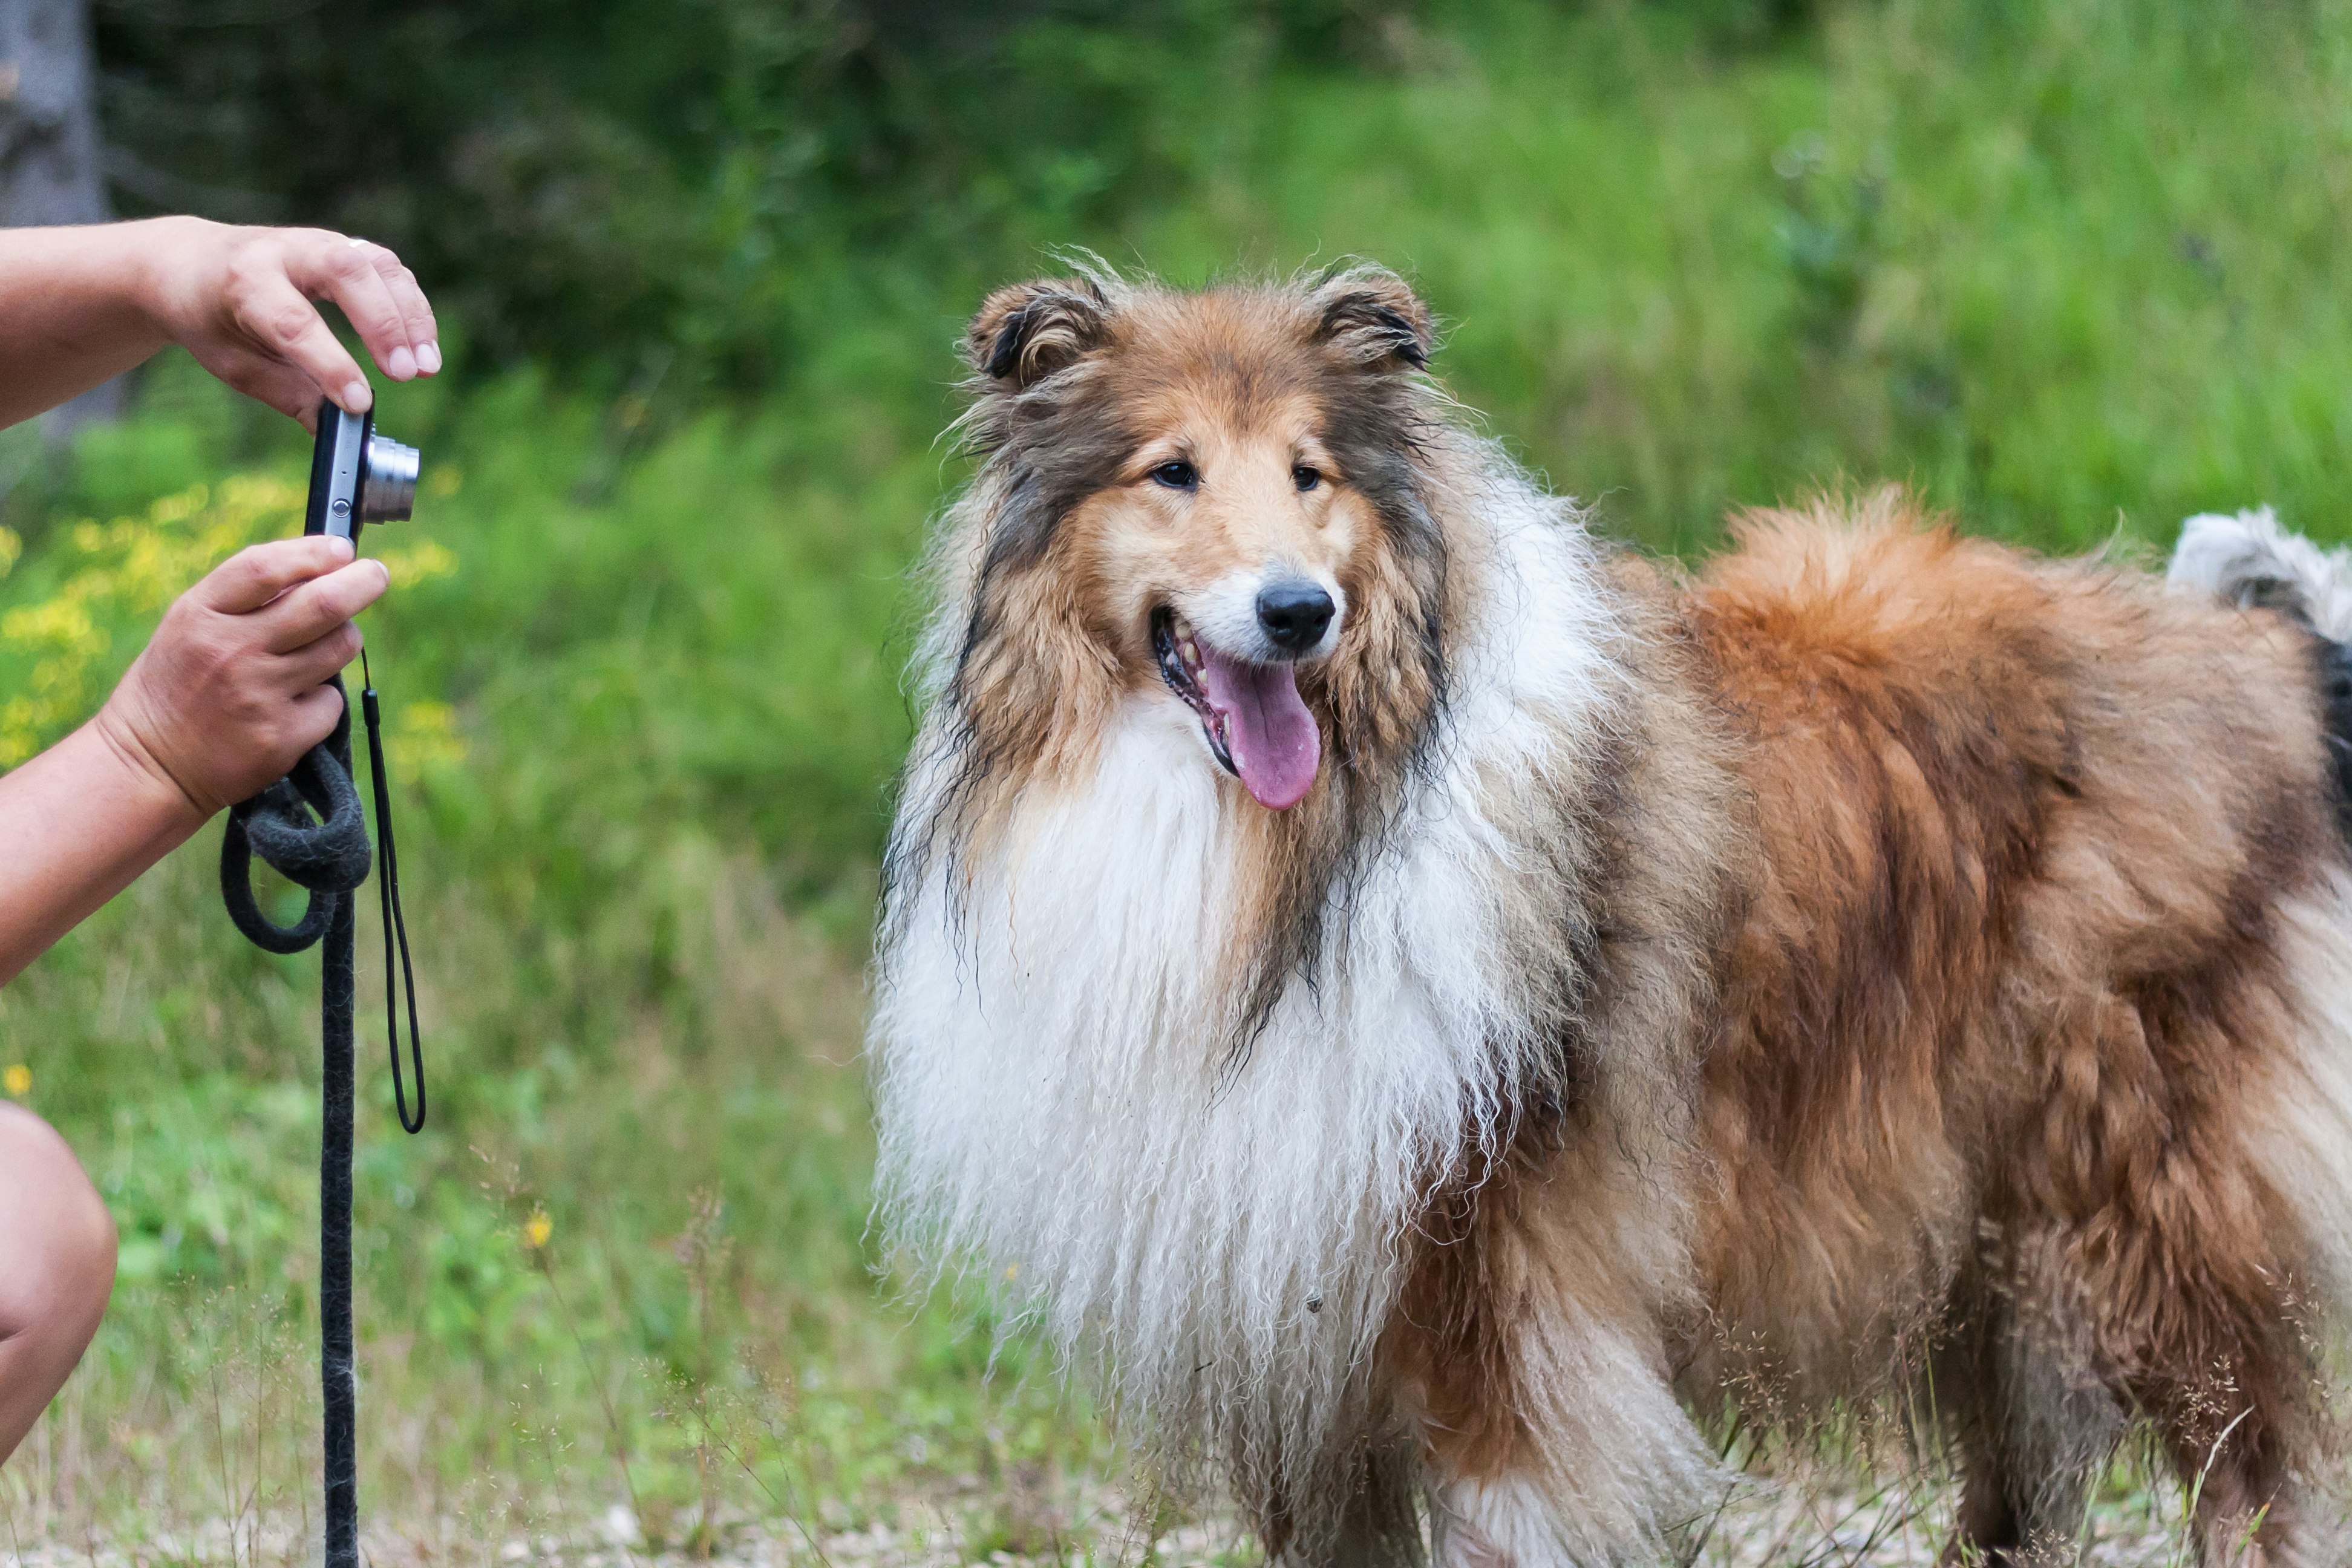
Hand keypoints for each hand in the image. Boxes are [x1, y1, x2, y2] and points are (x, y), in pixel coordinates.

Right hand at [94, 536, 390, 818]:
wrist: (150, 766)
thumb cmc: (179, 684)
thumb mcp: (189, 627)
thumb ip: (243, 599)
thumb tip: (318, 568)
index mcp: (199, 616)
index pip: (264, 568)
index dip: (311, 552)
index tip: (341, 547)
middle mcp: (229, 652)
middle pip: (323, 604)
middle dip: (362, 582)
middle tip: (376, 574)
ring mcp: (258, 695)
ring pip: (339, 648)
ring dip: (343, 638)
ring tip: (321, 645)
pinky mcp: (282, 737)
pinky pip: (331, 701)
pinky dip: (323, 698)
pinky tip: (293, 705)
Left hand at [138, 217, 440, 429]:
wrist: (190, 262)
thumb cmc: (210, 318)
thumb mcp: (233, 363)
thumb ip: (286, 393)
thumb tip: (336, 426)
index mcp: (242, 280)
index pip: (293, 322)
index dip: (330, 364)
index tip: (358, 404)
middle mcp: (283, 250)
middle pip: (346, 274)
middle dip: (384, 325)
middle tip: (408, 375)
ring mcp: (318, 242)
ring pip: (377, 265)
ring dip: (411, 316)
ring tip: (428, 366)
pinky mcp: (344, 246)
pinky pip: (389, 270)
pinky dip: (413, 307)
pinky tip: (423, 346)